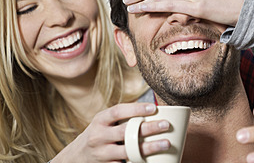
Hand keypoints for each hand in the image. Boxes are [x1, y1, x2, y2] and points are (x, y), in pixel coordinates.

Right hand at [52, 103, 170, 161]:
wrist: (76, 157)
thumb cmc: (99, 133)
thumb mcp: (104, 121)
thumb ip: (122, 116)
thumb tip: (152, 108)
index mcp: (100, 120)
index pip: (118, 111)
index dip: (136, 109)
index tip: (154, 108)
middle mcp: (99, 136)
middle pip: (126, 131)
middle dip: (147, 128)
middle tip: (166, 125)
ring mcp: (102, 153)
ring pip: (128, 151)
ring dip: (149, 148)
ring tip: (166, 143)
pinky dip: (140, 161)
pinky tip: (154, 159)